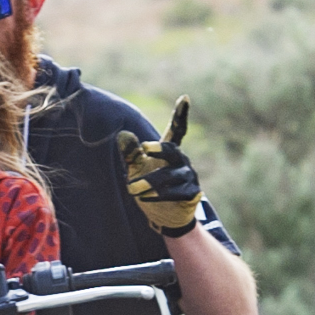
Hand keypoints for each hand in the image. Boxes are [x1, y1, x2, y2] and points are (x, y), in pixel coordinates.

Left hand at [116, 96, 202, 237]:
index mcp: (169, 151)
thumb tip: (122, 134)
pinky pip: (175, 192)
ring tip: (132, 190)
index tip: (185, 98)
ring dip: (149, 182)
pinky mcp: (192, 193)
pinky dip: (159, 195)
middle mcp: (182, 160)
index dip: (180, 115)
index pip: (177, 130)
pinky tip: (146, 198)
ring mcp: (189, 176)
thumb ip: (131, 154)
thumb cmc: (150, 187)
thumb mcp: (136, 169)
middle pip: (172, 150)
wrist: (166, 217)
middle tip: (144, 148)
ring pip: (169, 175)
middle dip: (159, 149)